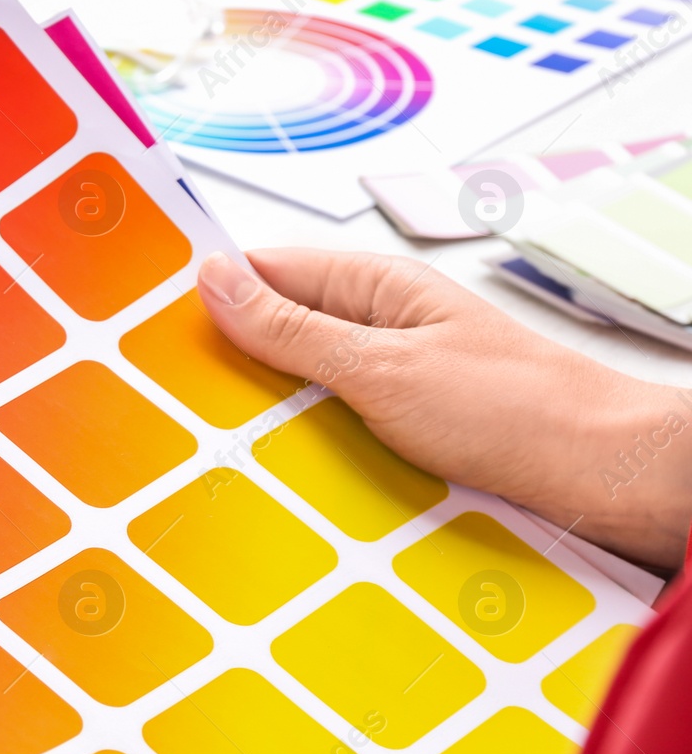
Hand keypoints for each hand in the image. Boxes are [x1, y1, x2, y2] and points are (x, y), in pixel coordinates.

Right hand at [197, 248, 691, 569]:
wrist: (614, 482)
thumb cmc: (517, 413)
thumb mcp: (382, 368)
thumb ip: (293, 328)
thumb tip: (214, 279)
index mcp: (374, 287)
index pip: (262, 270)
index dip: (205, 292)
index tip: (141, 324)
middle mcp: (382, 326)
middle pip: (276, 332)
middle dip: (225, 362)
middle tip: (157, 399)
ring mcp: (395, 380)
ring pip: (300, 388)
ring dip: (264, 414)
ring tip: (203, 445)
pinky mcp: (408, 431)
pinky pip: (333, 430)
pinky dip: (303, 448)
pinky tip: (273, 476)